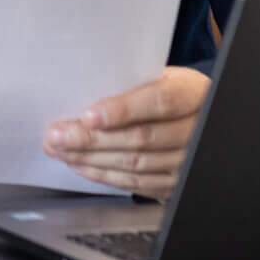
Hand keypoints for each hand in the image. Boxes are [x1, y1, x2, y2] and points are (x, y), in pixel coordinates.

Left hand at [42, 68, 211, 197]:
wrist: (203, 117)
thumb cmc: (173, 91)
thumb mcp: (163, 75)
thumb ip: (133, 83)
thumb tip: (84, 92)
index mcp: (193, 94)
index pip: (161, 102)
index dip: (124, 110)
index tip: (89, 116)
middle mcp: (196, 130)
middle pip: (142, 139)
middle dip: (92, 139)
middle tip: (56, 135)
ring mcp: (188, 161)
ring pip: (136, 164)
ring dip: (92, 159)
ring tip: (60, 150)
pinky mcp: (176, 183)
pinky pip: (137, 183)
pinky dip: (105, 175)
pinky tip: (81, 165)